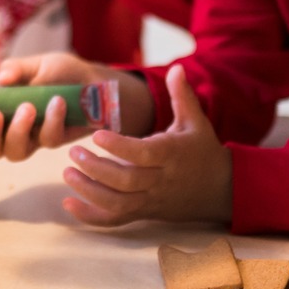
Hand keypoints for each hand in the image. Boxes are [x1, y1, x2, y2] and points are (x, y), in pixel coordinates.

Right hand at [0, 52, 152, 161]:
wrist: (97, 81)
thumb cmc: (63, 72)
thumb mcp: (38, 63)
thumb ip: (16, 68)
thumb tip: (0, 80)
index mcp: (2, 109)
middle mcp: (15, 128)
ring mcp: (35, 138)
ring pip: (16, 152)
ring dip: (17, 131)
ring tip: (29, 107)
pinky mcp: (57, 141)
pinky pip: (48, 139)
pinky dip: (51, 120)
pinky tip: (58, 101)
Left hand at [60, 65, 232, 226]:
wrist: (222, 190)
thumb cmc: (202, 150)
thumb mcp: (194, 122)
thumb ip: (181, 96)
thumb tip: (176, 67)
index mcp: (171, 155)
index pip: (144, 154)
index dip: (119, 146)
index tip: (96, 134)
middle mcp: (160, 180)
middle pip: (127, 181)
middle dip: (97, 169)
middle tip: (73, 152)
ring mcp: (151, 200)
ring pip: (118, 204)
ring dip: (89, 192)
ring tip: (67, 173)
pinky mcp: (143, 213)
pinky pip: (116, 220)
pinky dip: (91, 217)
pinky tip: (68, 204)